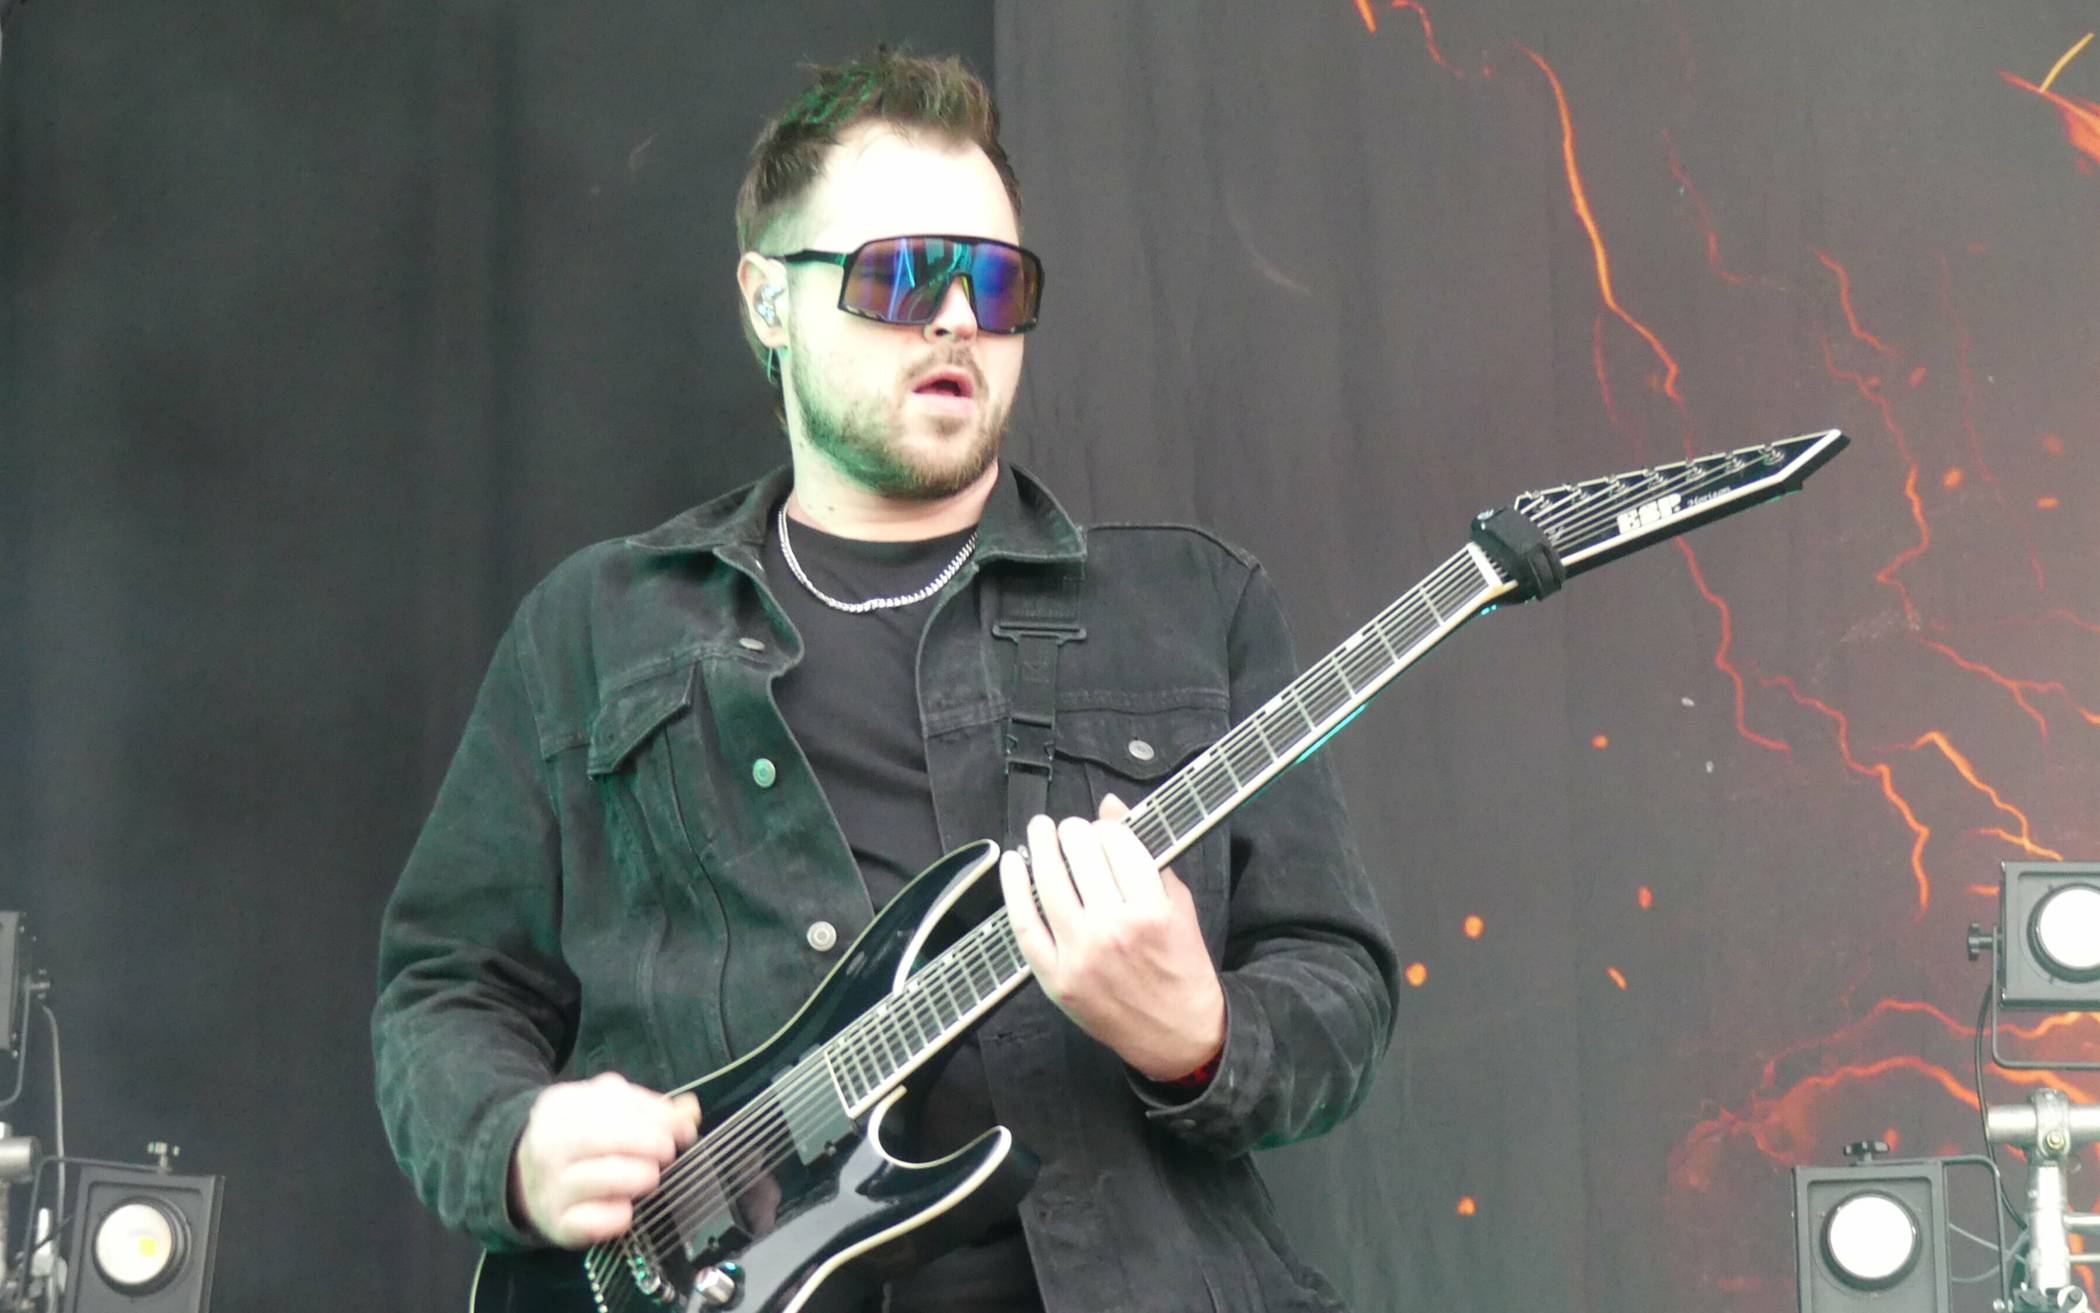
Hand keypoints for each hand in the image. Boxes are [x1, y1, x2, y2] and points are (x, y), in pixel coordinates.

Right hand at [510, 1071, 701, 1247]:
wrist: (527, 1180)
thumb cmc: (580, 1140)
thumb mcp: (607, 1111)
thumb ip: (649, 1109)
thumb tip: (689, 1112)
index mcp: (561, 1105)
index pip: (611, 1102)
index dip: (655, 1115)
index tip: (683, 1127)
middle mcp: (547, 1144)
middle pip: (599, 1138)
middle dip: (646, 1143)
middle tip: (668, 1152)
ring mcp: (549, 1186)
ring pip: (598, 1179)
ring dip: (637, 1177)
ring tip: (651, 1176)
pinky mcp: (556, 1224)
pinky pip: (592, 1221)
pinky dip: (617, 1215)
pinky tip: (628, 1207)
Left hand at [999, 794, 1225, 1081]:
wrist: (1177, 1034)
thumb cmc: (1181, 966)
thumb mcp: (1178, 905)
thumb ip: (1146, 854)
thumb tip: (1110, 806)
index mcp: (1151, 910)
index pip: (1117, 845)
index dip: (1106, 827)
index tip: (1101, 826)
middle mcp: (1114, 930)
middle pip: (1080, 858)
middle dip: (1073, 833)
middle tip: (1070, 829)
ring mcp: (1081, 956)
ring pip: (1049, 884)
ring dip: (1041, 847)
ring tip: (1041, 832)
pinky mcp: (1057, 978)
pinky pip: (1025, 926)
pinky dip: (1013, 890)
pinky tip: (1012, 864)